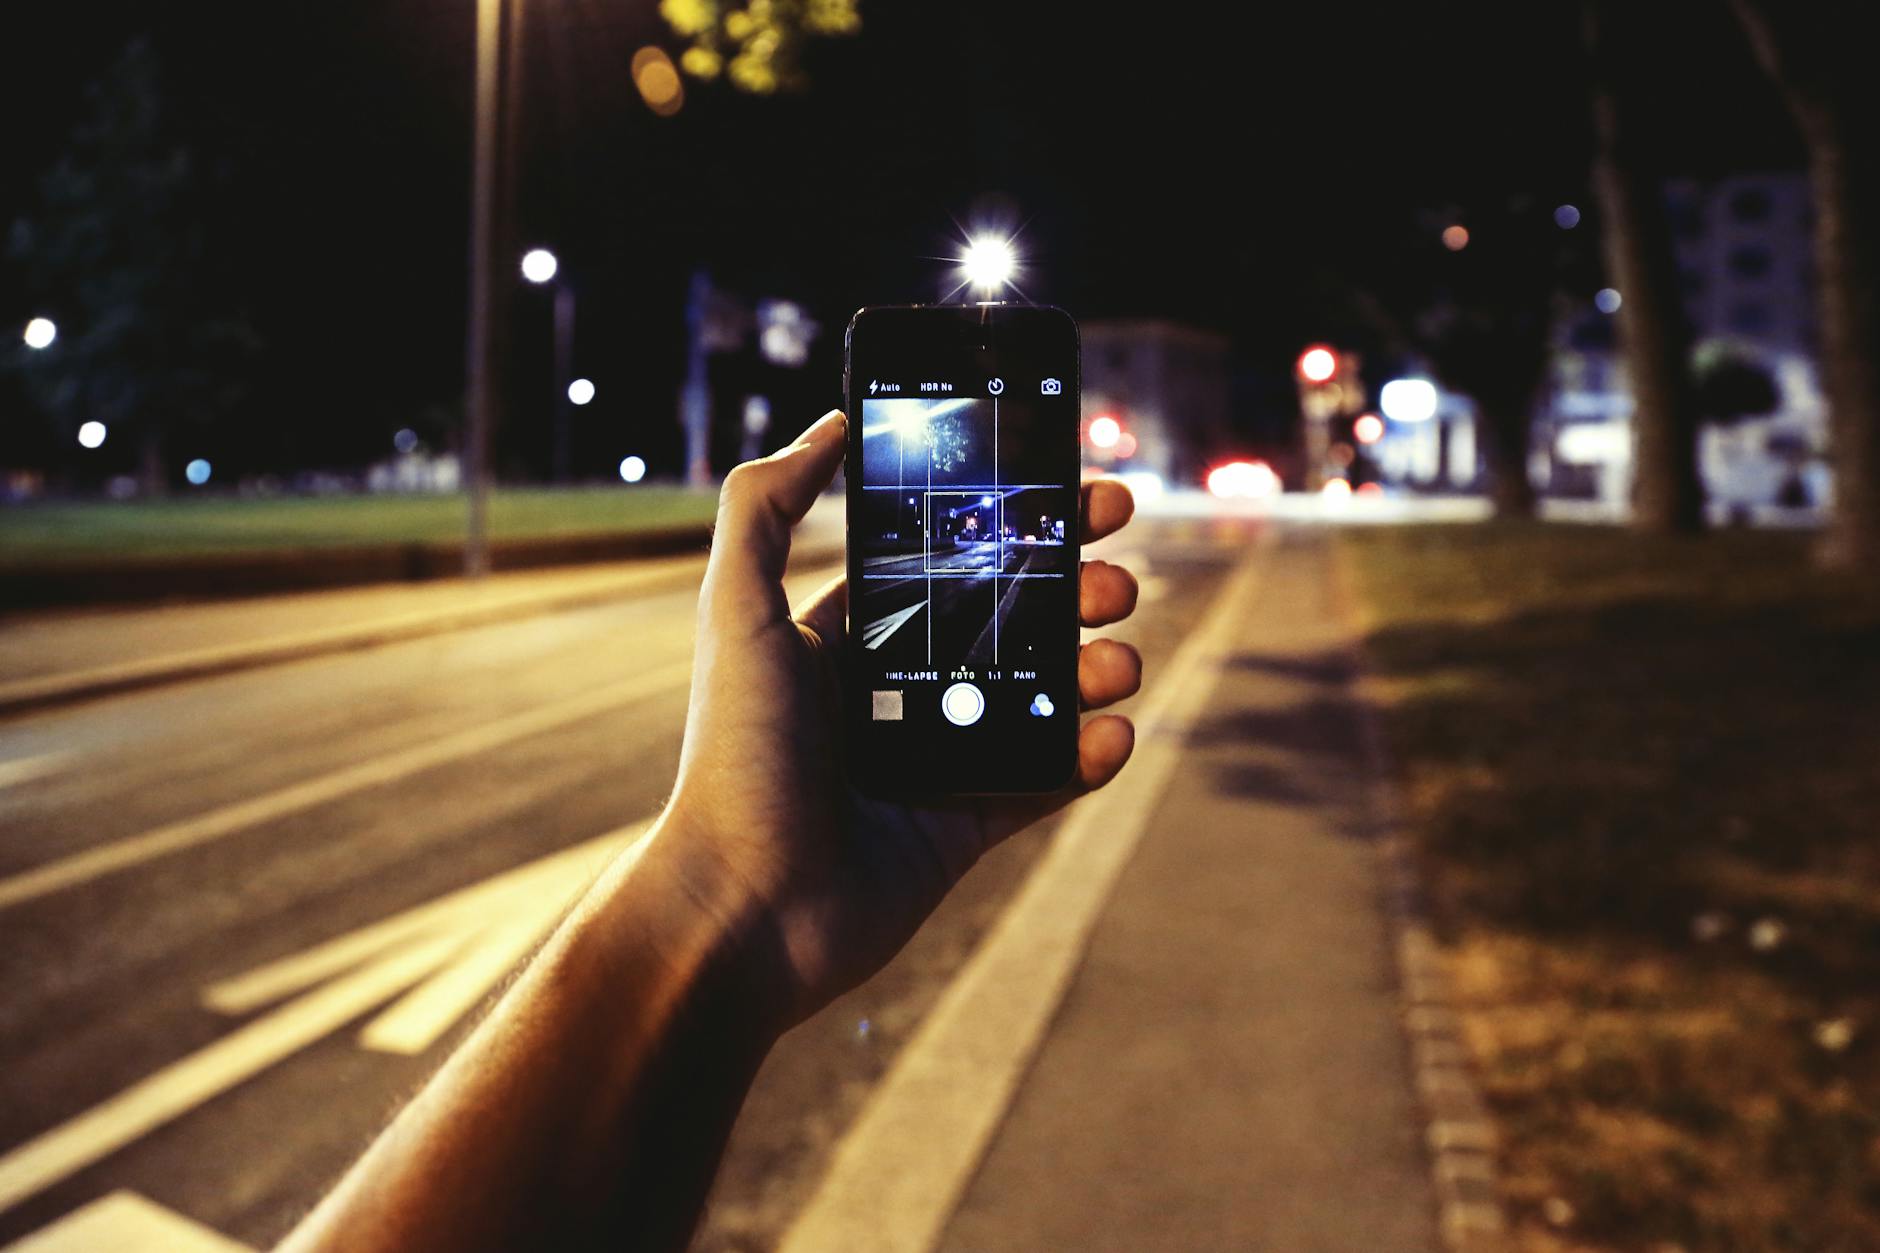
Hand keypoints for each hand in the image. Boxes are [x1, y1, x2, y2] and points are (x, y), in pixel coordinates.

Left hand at [660, 409, 1140, 1027]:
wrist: (745, 909)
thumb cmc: (737, 758)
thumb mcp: (738, 614)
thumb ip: (765, 510)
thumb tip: (828, 424)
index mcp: (848, 636)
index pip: (945, 560)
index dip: (1010, 524)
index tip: (1071, 490)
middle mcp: (896, 690)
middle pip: (1009, 621)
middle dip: (1072, 590)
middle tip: (1118, 576)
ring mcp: (937, 759)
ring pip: (1041, 696)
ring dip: (1094, 667)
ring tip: (1118, 657)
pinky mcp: (965, 827)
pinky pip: (1047, 780)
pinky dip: (1090, 755)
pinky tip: (1115, 730)